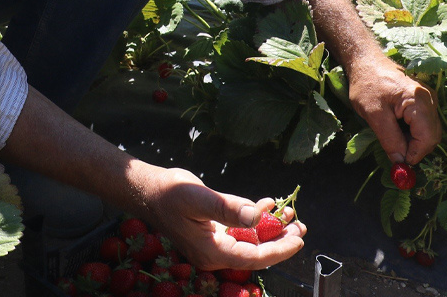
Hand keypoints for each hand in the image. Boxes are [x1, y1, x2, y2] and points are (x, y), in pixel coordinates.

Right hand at [137, 167, 305, 271]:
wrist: (146, 189)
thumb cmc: (168, 193)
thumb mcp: (198, 198)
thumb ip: (227, 208)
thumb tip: (256, 217)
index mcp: (210, 251)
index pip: (253, 257)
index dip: (279, 250)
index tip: (298, 239)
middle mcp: (214, 253)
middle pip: (256, 253)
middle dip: (280, 240)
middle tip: (300, 226)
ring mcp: (214, 244)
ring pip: (250, 241)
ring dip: (271, 228)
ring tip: (290, 216)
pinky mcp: (213, 234)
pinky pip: (240, 232)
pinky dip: (255, 220)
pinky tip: (266, 206)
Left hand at [348, 53, 440, 164]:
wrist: (365, 61)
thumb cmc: (366, 84)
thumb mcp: (372, 113)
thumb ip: (389, 138)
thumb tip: (400, 160)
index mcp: (418, 101)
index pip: (427, 137)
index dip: (415, 153)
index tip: (400, 163)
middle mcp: (429, 100)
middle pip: (431, 135)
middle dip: (415, 149)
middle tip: (395, 154)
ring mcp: (428, 100)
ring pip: (428, 131)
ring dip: (412, 141)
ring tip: (391, 138)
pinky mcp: (423, 101)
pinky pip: (423, 123)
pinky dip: (412, 132)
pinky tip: (395, 129)